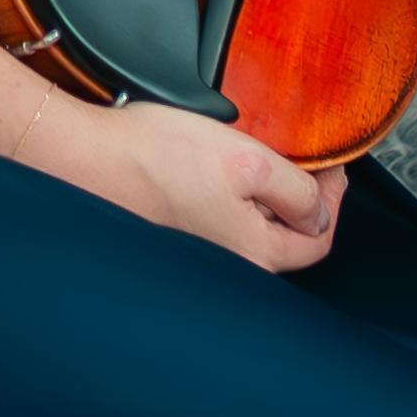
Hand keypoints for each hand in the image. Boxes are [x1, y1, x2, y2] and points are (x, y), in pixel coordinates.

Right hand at [45, 95, 345, 271]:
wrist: (82, 155)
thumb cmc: (153, 157)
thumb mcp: (246, 160)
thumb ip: (295, 191)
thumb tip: (319, 211)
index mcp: (253, 252)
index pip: (319, 239)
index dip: (334, 197)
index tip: (331, 162)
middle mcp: (228, 262)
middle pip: (286, 236)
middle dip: (299, 195)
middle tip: (298, 154)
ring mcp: (200, 251)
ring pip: (252, 225)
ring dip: (263, 193)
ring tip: (256, 154)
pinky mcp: (177, 233)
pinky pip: (220, 218)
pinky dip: (230, 194)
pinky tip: (214, 166)